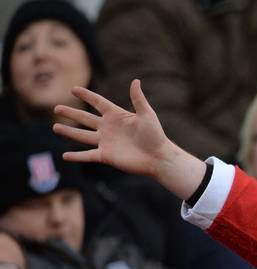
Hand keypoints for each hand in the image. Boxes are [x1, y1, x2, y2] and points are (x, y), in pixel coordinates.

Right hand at [52, 81, 206, 199]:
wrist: (158, 157)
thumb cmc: (156, 136)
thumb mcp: (147, 115)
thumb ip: (138, 99)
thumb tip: (135, 81)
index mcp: (116, 116)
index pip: (98, 103)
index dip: (86, 96)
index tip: (73, 88)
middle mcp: (108, 128)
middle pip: (85, 118)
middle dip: (71, 113)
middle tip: (56, 107)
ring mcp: (106, 142)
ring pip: (82, 136)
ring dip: (69, 132)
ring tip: (55, 127)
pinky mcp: (106, 156)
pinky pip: (88, 155)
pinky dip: (76, 156)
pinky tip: (65, 156)